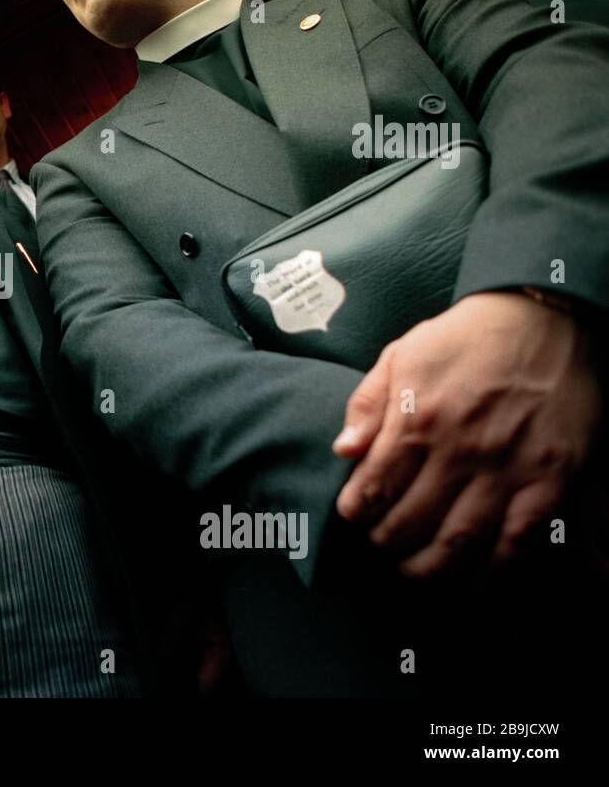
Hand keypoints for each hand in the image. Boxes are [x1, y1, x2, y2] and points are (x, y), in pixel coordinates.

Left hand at [333, 291, 599, 576]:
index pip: (374, 488)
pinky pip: (521, 541)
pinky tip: (475, 578)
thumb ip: (368, 404)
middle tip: (383, 546)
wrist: (546, 318)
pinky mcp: (553, 479)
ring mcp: (509, 468)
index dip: (357, 512)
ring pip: (460, 542)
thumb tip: (343, 450)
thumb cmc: (467, 337)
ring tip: (417, 569)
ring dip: (431, 568)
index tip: (355, 516)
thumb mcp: (402, 354)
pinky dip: (495, 569)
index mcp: (418, 418)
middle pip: (411, 523)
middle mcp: (461, 449)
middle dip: (388, 544)